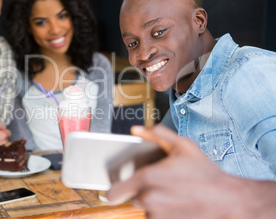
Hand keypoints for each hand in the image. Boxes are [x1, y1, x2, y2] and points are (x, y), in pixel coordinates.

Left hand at [107, 124, 248, 218]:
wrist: (226, 198)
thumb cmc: (204, 171)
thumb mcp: (182, 145)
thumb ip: (156, 134)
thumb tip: (136, 130)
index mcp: (148, 178)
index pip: (113, 192)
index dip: (112, 189)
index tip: (113, 189)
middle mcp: (149, 198)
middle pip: (131, 197)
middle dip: (141, 190)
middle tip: (159, 183)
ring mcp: (157, 214)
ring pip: (144, 207)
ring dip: (152, 201)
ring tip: (172, 191)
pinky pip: (155, 216)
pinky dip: (161, 210)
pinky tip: (176, 201)